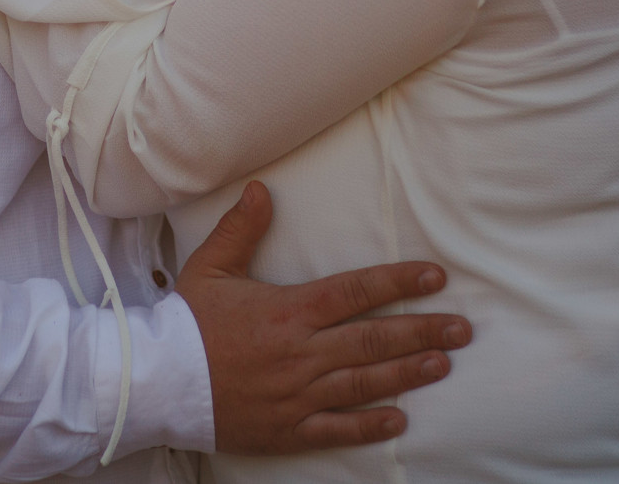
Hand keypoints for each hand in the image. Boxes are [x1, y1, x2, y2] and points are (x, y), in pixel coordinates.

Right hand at [178, 182, 468, 454]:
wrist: (156, 382)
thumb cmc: (185, 323)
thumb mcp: (209, 267)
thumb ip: (241, 229)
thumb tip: (262, 189)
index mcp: (288, 310)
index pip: (356, 291)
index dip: (399, 281)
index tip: (435, 276)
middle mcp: (301, 352)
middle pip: (373, 338)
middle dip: (422, 331)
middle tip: (462, 329)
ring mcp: (298, 393)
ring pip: (364, 382)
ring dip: (407, 372)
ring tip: (442, 364)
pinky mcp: (288, 428)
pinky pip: (337, 428)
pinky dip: (370, 426)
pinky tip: (399, 420)